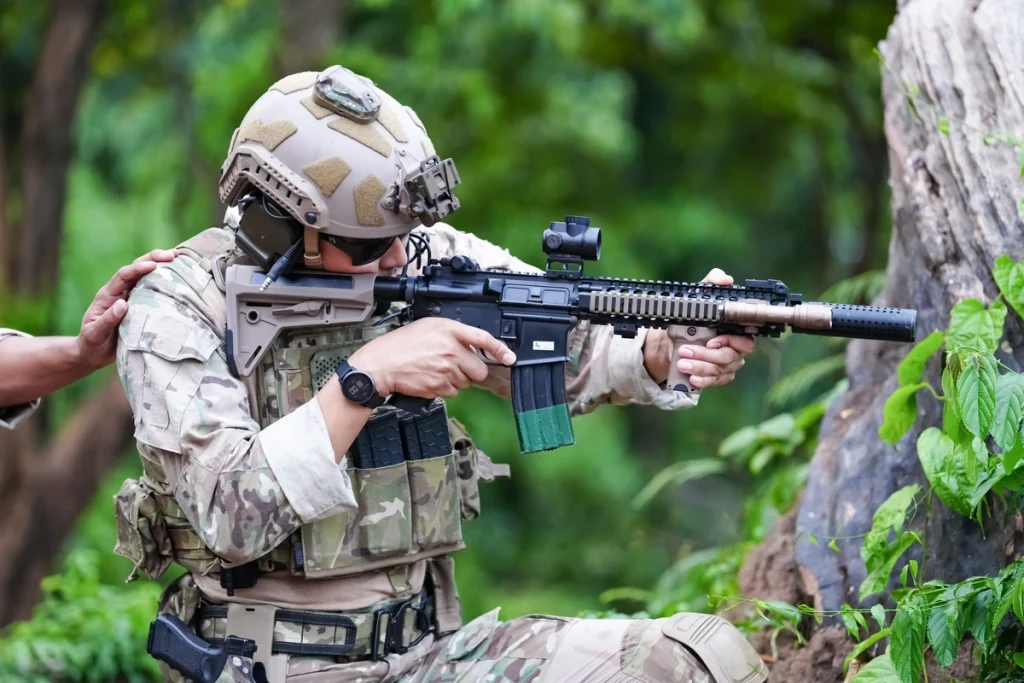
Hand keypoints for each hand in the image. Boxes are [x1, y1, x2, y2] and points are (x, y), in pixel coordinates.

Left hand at [77, 249, 177, 368]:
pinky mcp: (139, 305)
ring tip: (178, 258)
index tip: (154, 266)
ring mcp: (130, 297)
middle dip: (153, 259)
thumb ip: (107, 319)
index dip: (138, 269)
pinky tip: (177, 278)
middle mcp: (120, 292)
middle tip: (172, 255)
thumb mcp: (95, 333)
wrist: (93, 353)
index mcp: (108, 295)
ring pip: (145, 276)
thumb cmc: (92, 343)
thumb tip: (122, 304)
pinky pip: (152, 290)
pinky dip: (164, 282)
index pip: (123, 276)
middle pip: (135, 269)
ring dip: (160, 266)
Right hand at [348, 318, 515, 397]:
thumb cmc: (401, 345)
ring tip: (436, 370)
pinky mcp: (440, 387)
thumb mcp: (428, 327)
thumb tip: (471, 346)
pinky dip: (445, 388)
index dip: (500, 349)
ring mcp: (446, 370)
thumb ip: (452, 333)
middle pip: (479, 368)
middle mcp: (451, 349)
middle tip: (455, 365)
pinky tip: (431, 379)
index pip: (483, 338)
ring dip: (457, 379)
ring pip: (466, 382)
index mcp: (449, 330)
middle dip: (471, 370)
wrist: (381, 365)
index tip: (510, 357)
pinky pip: (453, 392)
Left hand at [642, 268, 755, 388]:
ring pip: (719, 370)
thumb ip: (712, 284)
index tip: (712, 341)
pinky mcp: (718, 376)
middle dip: (706, 355)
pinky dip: (702, 381)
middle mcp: (735, 349)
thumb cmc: (694, 316)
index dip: (731, 342)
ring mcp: (727, 365)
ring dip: (699, 367)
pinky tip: (691, 378)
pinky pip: (714, 382)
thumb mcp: (700, 295)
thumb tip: (724, 279)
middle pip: (729, 357)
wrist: (675, 338)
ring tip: (681, 362)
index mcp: (736, 331)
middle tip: (685, 350)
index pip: (746, 340)